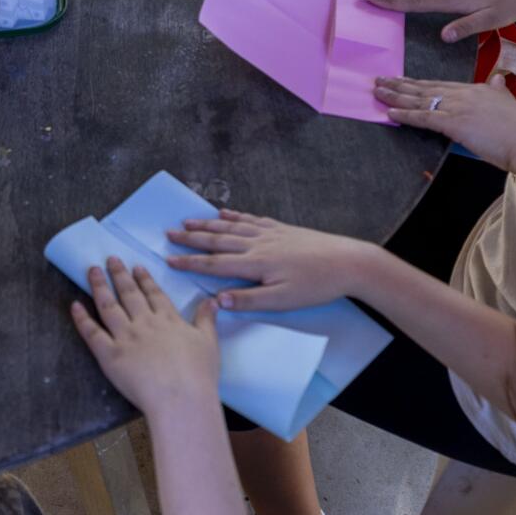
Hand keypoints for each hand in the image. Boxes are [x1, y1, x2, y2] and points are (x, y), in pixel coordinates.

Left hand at [70, 260, 219, 419]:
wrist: (180, 398)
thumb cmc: (198, 374)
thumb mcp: (209, 342)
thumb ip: (206, 320)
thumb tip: (213, 301)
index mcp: (168, 319)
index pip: (154, 294)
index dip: (144, 279)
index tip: (136, 267)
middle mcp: (144, 323)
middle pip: (129, 294)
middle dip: (119, 275)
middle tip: (111, 259)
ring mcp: (125, 337)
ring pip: (108, 306)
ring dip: (100, 286)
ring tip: (92, 271)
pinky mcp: (109, 355)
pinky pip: (92, 333)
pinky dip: (82, 318)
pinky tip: (75, 305)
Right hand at [166, 211, 372, 311]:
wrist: (347, 261)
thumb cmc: (316, 285)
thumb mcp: (283, 300)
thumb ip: (249, 299)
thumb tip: (218, 299)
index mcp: (255, 264)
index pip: (214, 264)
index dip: (189, 262)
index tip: (168, 260)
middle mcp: (257, 244)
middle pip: (217, 240)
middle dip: (191, 238)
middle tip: (168, 234)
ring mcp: (269, 234)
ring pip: (231, 227)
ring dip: (207, 225)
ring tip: (187, 222)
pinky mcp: (281, 229)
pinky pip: (251, 219)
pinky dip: (234, 216)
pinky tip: (224, 213)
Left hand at [373, 76, 515, 170]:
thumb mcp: (510, 105)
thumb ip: (500, 93)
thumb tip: (498, 81)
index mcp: (478, 90)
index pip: (442, 85)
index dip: (420, 83)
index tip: (404, 80)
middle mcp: (465, 94)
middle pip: (426, 88)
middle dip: (401, 84)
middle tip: (380, 80)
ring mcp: (459, 107)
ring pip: (420, 100)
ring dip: (396, 96)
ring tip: (377, 92)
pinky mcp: (455, 123)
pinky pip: (423, 117)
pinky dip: (405, 115)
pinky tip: (390, 113)